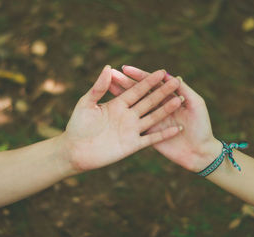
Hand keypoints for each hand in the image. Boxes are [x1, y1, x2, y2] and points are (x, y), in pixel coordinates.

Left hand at [62, 65, 182, 171]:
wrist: (75, 151)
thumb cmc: (77, 126)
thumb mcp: (86, 104)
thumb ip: (98, 88)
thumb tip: (108, 67)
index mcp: (117, 104)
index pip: (136, 90)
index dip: (148, 81)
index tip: (161, 71)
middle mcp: (127, 116)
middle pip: (148, 101)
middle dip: (161, 92)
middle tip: (175, 81)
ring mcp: (131, 130)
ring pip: (153, 118)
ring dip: (166, 110)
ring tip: (179, 101)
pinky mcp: (133, 145)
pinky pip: (152, 139)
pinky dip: (164, 134)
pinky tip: (177, 128)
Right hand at [109, 66, 221, 171]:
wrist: (201, 152)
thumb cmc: (201, 126)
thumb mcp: (195, 104)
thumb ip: (183, 89)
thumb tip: (167, 74)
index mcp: (167, 98)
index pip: (150, 84)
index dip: (137, 75)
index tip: (124, 68)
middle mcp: (156, 108)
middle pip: (138, 92)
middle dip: (124, 82)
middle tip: (111, 74)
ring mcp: (150, 121)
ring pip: (133, 106)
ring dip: (121, 95)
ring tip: (109, 86)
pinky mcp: (147, 136)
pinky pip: (133, 124)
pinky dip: (125, 116)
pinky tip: (113, 107)